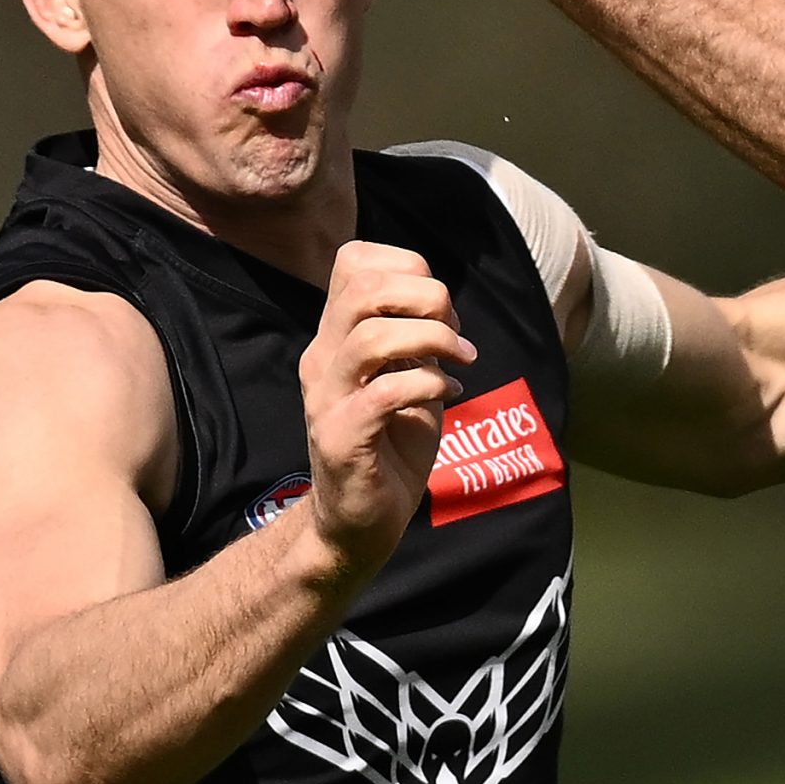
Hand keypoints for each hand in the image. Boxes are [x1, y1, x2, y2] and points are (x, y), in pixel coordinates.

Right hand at [294, 241, 474, 578]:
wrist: (359, 522)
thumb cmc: (390, 445)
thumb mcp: (408, 375)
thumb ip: (416, 334)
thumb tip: (441, 299)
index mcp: (336, 336)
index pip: (354, 261)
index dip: (407, 266)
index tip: (441, 306)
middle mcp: (323, 358)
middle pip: (363, 287)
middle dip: (426, 296)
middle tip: (455, 332)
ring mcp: (327, 398)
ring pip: (372, 335)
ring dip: (433, 340)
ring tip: (461, 360)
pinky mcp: (340, 437)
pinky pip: (386, 392)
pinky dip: (430, 384)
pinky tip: (451, 393)